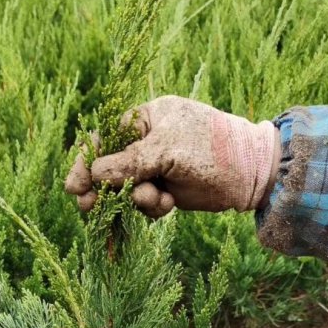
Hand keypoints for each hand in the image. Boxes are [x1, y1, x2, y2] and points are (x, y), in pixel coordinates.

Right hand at [65, 96, 280, 216]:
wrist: (254, 174)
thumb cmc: (212, 150)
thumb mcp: (167, 151)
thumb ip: (128, 163)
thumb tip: (92, 176)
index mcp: (146, 118)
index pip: (105, 138)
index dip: (86, 162)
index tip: (73, 187)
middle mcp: (148, 141)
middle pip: (109, 167)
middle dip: (101, 188)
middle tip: (89, 209)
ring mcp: (157, 167)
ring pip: (126, 189)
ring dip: (134, 200)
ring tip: (154, 201)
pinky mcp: (167, 189)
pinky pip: (144, 203)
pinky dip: (151, 208)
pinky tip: (168, 206)